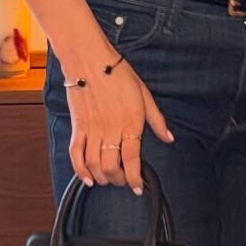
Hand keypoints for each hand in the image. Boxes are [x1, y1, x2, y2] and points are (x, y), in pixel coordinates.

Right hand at [63, 52, 172, 192]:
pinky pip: (76, 154)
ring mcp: (92, 129)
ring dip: (101, 178)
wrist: (89, 59)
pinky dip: (80, 170)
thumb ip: (156, 119)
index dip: (134, 178)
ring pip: (93, 164)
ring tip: (107, 179)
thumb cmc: (117, 73)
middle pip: (111, 167)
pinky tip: (87, 178)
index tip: (137, 187)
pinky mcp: (77, 126)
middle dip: (118, 180)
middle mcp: (110, 129)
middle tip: (122, 181)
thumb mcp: (144, 94)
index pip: (132, 159)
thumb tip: (169, 137)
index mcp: (130, 122)